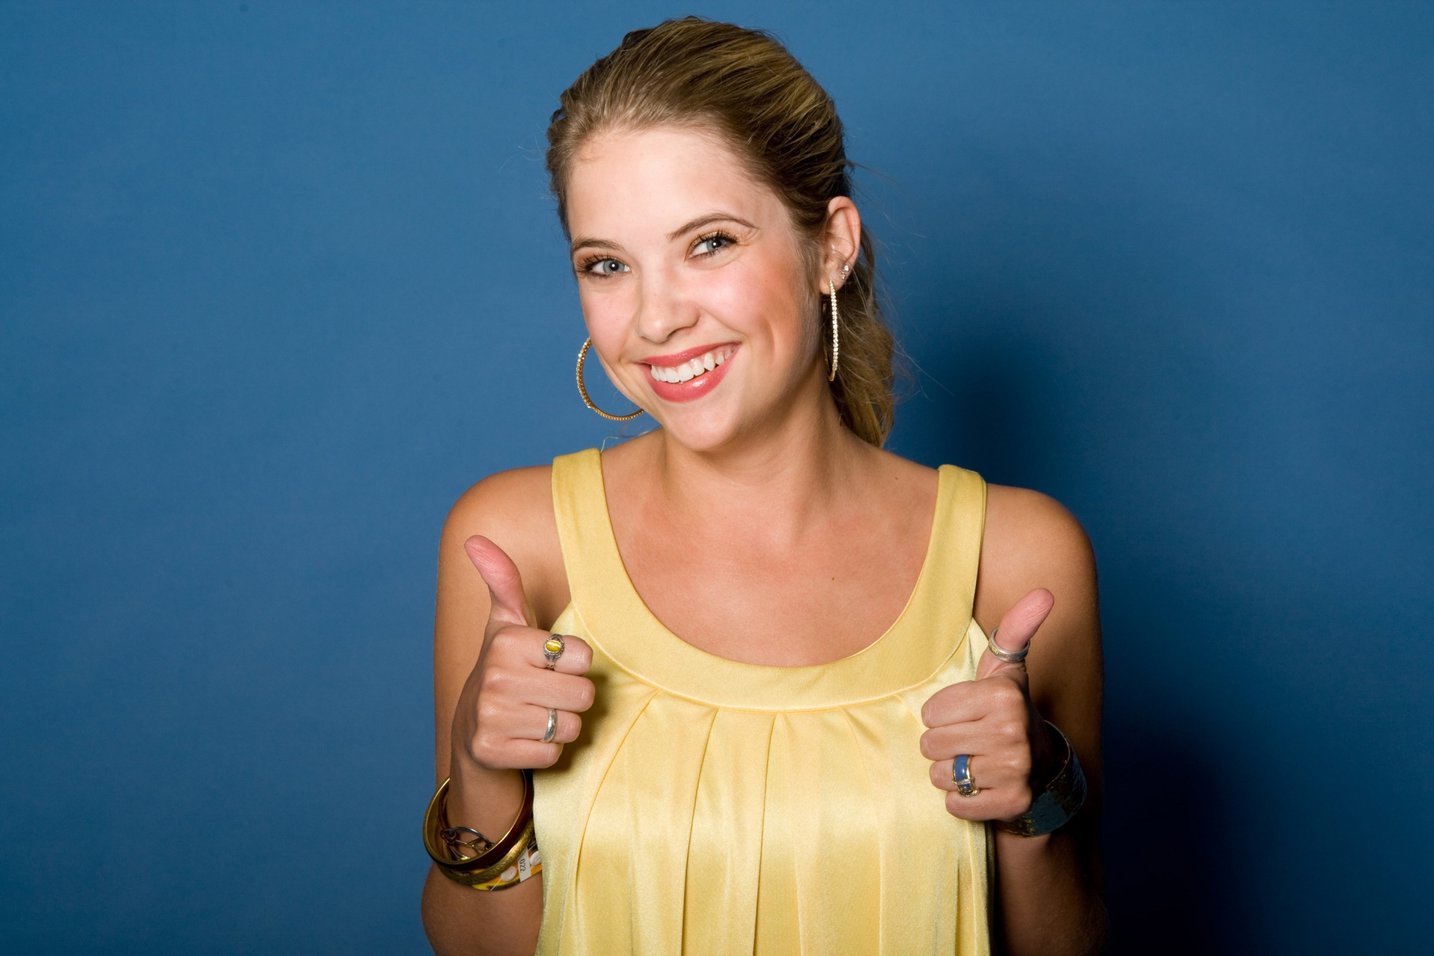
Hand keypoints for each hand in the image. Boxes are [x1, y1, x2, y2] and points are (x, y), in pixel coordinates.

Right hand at [449, 535, 595, 771]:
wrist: (473, 732)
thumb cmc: (505, 670)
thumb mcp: (506, 624)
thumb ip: (503, 581)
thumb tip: (474, 539)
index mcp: (507, 641)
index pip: (583, 657)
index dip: (573, 665)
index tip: (549, 666)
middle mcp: (496, 678)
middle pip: (583, 695)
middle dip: (571, 699)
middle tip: (545, 695)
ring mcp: (491, 717)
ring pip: (571, 726)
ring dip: (561, 726)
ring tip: (536, 715)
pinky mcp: (493, 752)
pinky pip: (554, 753)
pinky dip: (547, 751)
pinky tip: (525, 738)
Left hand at [919, 588, 1056, 821]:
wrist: (1041, 767)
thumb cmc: (1008, 710)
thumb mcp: (1007, 668)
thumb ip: (1016, 627)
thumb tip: (1045, 592)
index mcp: (1003, 696)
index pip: (930, 712)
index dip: (942, 714)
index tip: (967, 714)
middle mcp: (1011, 733)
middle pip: (930, 744)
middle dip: (943, 744)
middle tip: (969, 740)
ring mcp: (1014, 771)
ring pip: (940, 775)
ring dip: (950, 772)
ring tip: (975, 761)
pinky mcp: (1011, 803)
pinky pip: (956, 804)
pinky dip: (961, 799)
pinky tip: (982, 786)